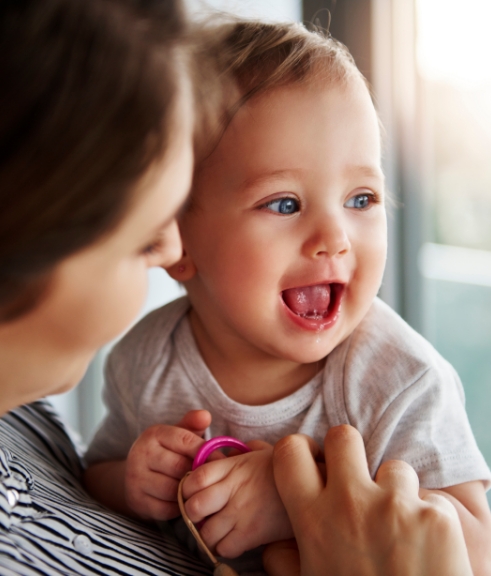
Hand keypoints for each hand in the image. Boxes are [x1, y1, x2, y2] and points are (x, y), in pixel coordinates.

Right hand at [124, 410, 213, 519]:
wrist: (138, 475)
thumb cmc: (168, 451)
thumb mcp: (179, 434)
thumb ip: (193, 424)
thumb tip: (205, 415)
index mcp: (153, 434)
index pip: (185, 440)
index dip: (205, 451)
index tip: (220, 460)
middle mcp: (140, 454)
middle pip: (179, 466)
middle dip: (197, 473)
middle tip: (211, 479)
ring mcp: (135, 478)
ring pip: (172, 489)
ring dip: (188, 491)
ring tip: (198, 489)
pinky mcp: (136, 501)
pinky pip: (166, 508)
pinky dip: (179, 507)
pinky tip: (184, 501)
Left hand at [182, 440, 293, 557]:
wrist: (313, 483)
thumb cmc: (284, 469)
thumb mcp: (259, 453)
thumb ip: (236, 453)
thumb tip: (221, 455)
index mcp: (233, 467)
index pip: (194, 478)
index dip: (187, 488)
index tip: (194, 492)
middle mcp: (233, 489)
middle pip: (193, 507)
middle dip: (193, 514)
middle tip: (203, 514)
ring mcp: (242, 513)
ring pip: (206, 532)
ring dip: (208, 534)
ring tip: (219, 529)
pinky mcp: (252, 534)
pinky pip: (224, 548)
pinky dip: (224, 547)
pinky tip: (233, 539)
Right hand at [263, 426, 472, 575]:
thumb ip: (286, 561)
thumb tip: (271, 546)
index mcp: (313, 519)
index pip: (290, 451)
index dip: (299, 451)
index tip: (311, 462)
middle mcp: (350, 503)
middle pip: (343, 436)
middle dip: (348, 451)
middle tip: (356, 477)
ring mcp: (395, 505)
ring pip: (393, 467)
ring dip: (396, 491)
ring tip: (400, 528)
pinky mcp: (436, 516)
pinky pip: (429, 499)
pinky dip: (428, 517)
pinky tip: (426, 548)